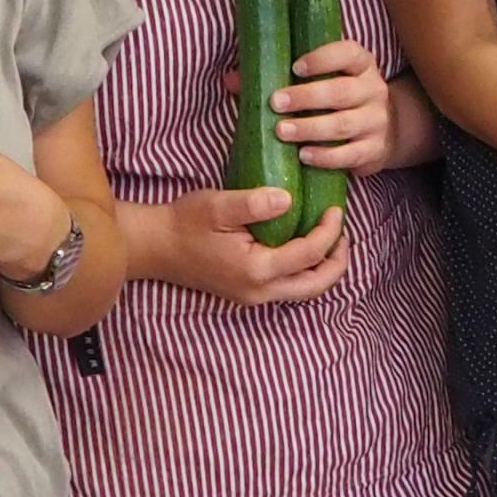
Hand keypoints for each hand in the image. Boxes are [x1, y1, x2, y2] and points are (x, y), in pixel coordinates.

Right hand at [135, 188, 349, 305]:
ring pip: (304, 290)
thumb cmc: (184, 223)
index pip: (310, 254)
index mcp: (257, 270)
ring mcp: (253, 296)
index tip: (336, 209)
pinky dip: (305, 270)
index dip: (329, 231)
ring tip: (329, 240)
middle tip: (342, 232)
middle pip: (316, 285)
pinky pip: (288, 286)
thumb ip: (254, 203)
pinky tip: (303, 246)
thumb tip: (289, 200)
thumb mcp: (218, 206)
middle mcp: (259, 291)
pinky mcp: (247, 292)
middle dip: (337, 261)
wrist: (154, 247)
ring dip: (323, 268)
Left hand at [271, 38, 396, 177]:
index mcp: (360, 65)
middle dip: (306, 97)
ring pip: (344, 124)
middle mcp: (373, 90)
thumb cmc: (339, 100)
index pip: (347, 53)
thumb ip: (278, 77)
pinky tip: (304, 156)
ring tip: (282, 131)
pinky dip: (326, 156)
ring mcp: (376, 121)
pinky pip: (350, 154)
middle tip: (276, 103)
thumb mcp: (320, 81)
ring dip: (310, 128)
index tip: (294, 67)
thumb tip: (232, 79)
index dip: (322, 59)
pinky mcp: (374, 149)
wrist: (383, 130)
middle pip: (341, 91)